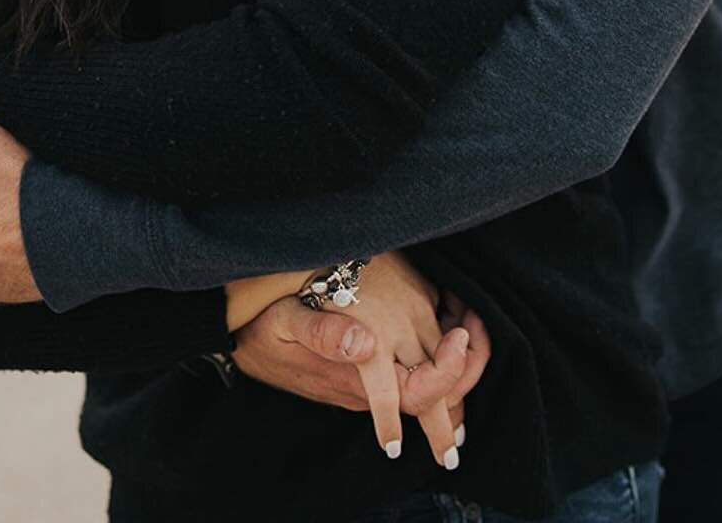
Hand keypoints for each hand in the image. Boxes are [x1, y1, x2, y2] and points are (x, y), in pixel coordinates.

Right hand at [233, 258, 488, 468]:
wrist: (241, 339)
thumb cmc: (263, 327)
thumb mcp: (286, 321)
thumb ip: (323, 331)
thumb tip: (364, 343)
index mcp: (360, 377)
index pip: (422, 393)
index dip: (449, 370)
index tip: (460, 332)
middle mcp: (370, 389)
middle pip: (434, 400)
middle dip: (467, 373)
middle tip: (481, 332)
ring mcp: (368, 382)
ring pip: (426, 390)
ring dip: (456, 367)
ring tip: (473, 330)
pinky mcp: (363, 369)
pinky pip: (411, 373)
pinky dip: (436, 356)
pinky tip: (445, 327)